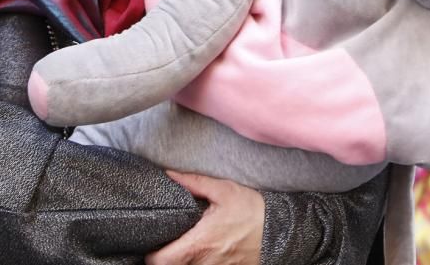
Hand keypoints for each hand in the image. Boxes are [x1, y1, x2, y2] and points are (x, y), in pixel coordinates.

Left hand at [146, 171, 263, 264]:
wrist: (280, 230)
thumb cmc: (251, 210)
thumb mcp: (223, 190)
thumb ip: (193, 183)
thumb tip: (169, 174)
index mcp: (200, 242)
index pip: (163, 261)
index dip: (151, 255)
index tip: (149, 243)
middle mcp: (206, 262)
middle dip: (163, 259)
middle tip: (160, 243)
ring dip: (180, 260)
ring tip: (176, 244)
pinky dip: (195, 263)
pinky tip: (195, 250)